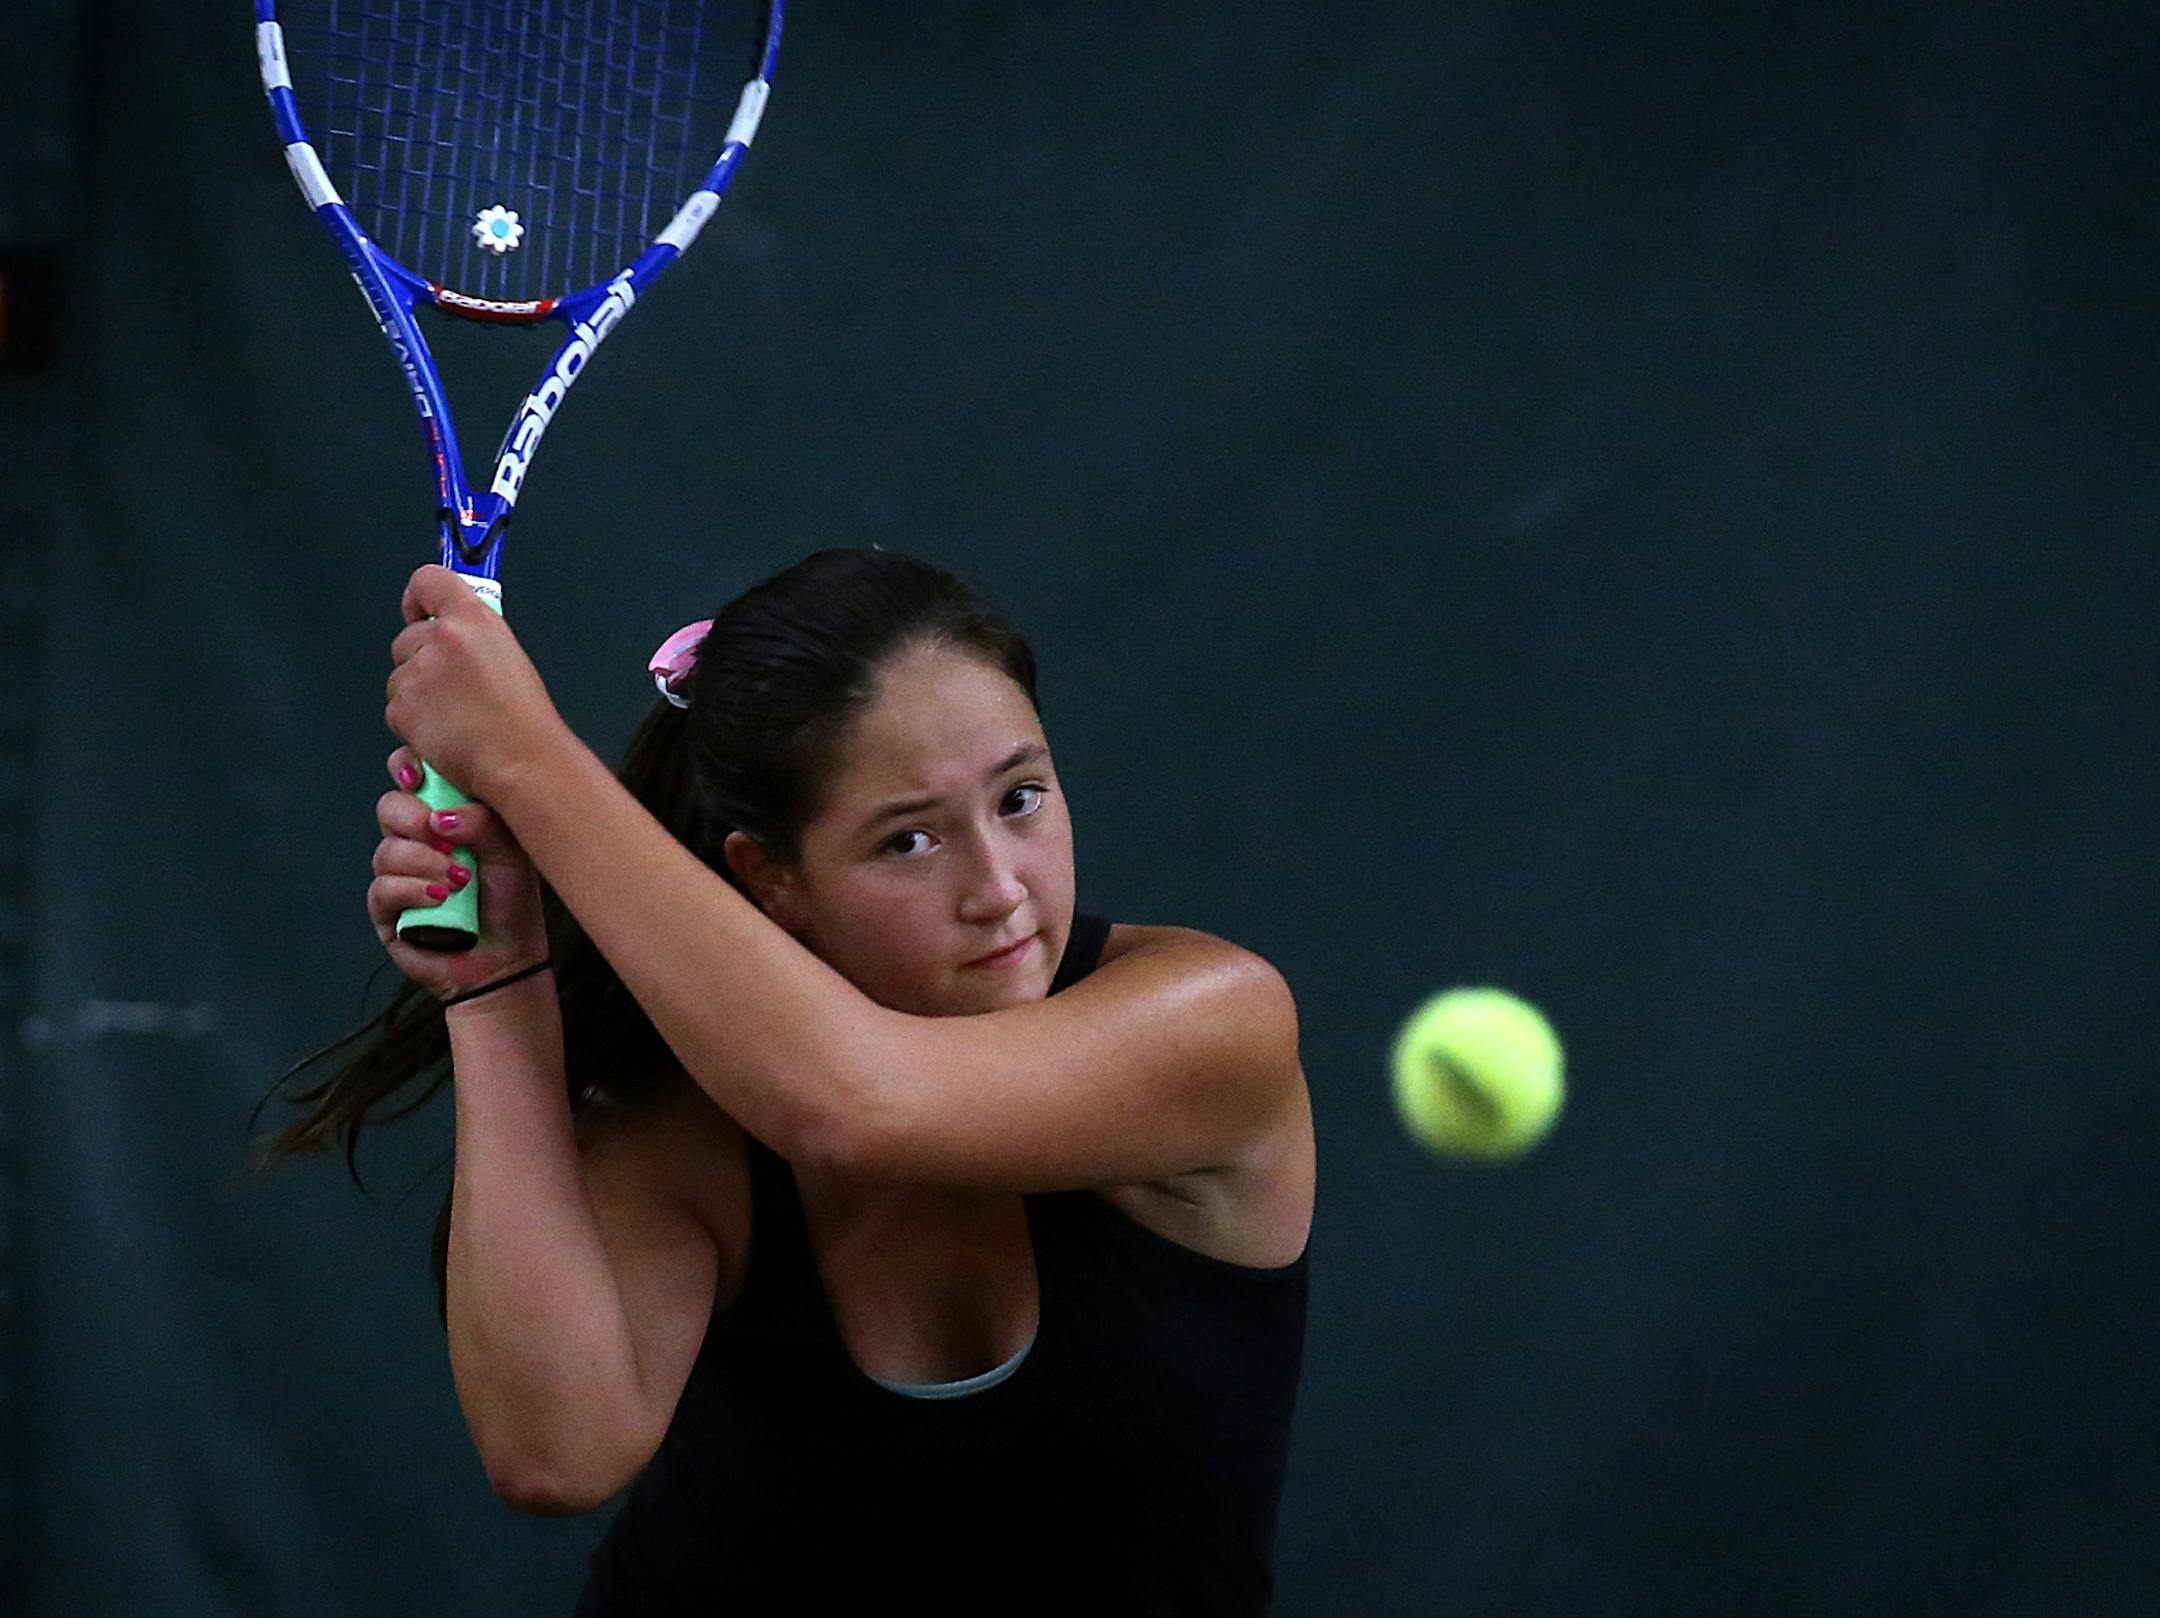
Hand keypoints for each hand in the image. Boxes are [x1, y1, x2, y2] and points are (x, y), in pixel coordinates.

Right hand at [371, 746, 549, 1001]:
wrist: (507, 958)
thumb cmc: (512, 900)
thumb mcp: (511, 852)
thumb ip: (484, 822)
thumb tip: (442, 817)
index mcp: (446, 816)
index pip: (412, 776)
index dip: (407, 767)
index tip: (419, 776)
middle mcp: (417, 841)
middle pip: (389, 807)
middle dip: (412, 817)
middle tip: (441, 835)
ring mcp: (398, 874)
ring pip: (386, 849)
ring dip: (422, 861)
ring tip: (458, 880)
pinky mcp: (387, 910)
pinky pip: (382, 888)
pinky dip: (411, 890)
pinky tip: (440, 899)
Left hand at [385, 565, 569, 804]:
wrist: (522, 761)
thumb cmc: (524, 719)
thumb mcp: (508, 657)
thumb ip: (473, 635)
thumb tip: (451, 628)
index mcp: (473, 618)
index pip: (428, 581)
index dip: (419, 597)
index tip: (423, 609)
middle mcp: (441, 638)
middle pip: (407, 638)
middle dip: (421, 660)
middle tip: (453, 687)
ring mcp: (418, 674)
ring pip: (399, 678)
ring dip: (417, 696)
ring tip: (456, 716)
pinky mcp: (402, 708)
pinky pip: (397, 710)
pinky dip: (414, 725)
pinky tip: (444, 734)